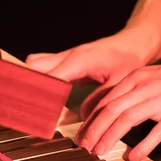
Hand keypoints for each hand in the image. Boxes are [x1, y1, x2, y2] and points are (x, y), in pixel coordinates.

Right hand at [26, 32, 151, 117]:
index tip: (36, 110)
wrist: (131, 44)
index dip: (41, 94)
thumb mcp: (120, 81)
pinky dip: (39, 80)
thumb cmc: (128, 59)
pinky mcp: (64, 62)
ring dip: (32, 82)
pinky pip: (42, 68)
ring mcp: (63, 57)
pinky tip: (45, 96)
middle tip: (32, 109)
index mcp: (79, 60)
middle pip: (33, 67)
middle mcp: (67, 56)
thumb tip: (83, 116)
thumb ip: (100, 98)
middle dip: (29, 86)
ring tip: (36, 104)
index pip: (49, 77)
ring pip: (34, 65)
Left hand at [76, 61, 160, 160]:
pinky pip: (154, 134)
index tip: (84, 133)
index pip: (106, 100)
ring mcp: (160, 102)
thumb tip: (110, 109)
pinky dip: (141, 147)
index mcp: (136, 78)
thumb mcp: (151, 77)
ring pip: (127, 120)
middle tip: (85, 146)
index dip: (91, 119)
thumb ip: (131, 91)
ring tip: (100, 152)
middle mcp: (145, 88)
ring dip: (110, 138)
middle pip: (111, 110)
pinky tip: (132, 157)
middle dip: (95, 130)